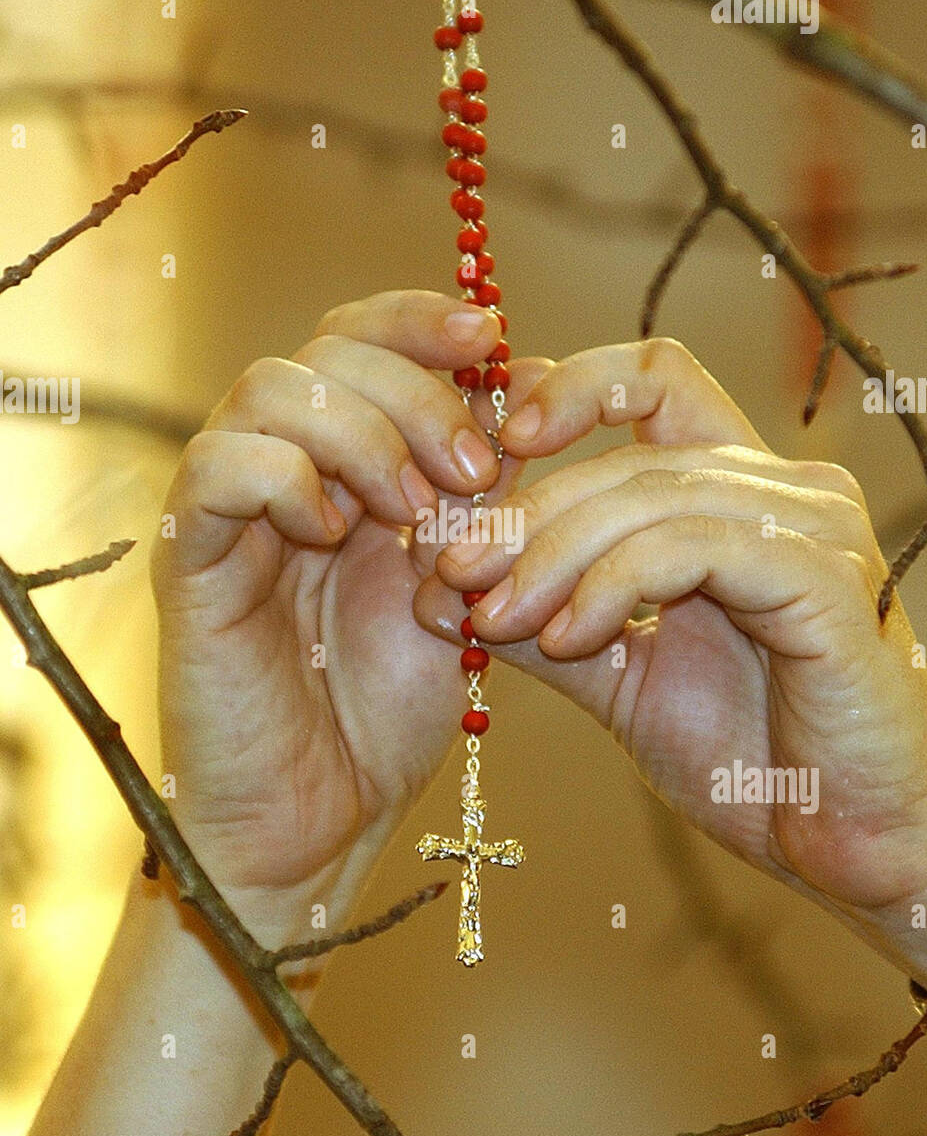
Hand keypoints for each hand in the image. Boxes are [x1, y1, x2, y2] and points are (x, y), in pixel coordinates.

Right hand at [150, 290, 539, 939]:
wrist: (321, 814)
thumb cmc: (386, 709)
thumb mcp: (460, 584)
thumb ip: (484, 493)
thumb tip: (529, 381)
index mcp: (343, 463)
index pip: (364, 340)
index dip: (424, 321)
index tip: (495, 337)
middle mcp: (281, 468)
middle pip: (325, 350)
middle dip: (415, 390)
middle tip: (475, 465)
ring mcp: (228, 508)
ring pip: (269, 389)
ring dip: (361, 433)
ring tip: (413, 509)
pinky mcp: (188, 557)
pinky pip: (216, 467)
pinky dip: (286, 477)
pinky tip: (334, 530)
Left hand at [417, 337, 926, 985]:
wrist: (852, 848)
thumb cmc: (750, 760)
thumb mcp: (620, 677)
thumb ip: (542, 622)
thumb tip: (438, 590)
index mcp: (740, 494)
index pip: (653, 381)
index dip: (565, 390)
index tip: (489, 454)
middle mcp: (784, 490)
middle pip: (628, 454)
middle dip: (523, 510)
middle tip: (450, 569)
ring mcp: (812, 527)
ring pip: (652, 494)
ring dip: (553, 553)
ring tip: (491, 614)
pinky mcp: (824, 580)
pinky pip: (692, 548)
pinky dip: (614, 584)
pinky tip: (566, 637)